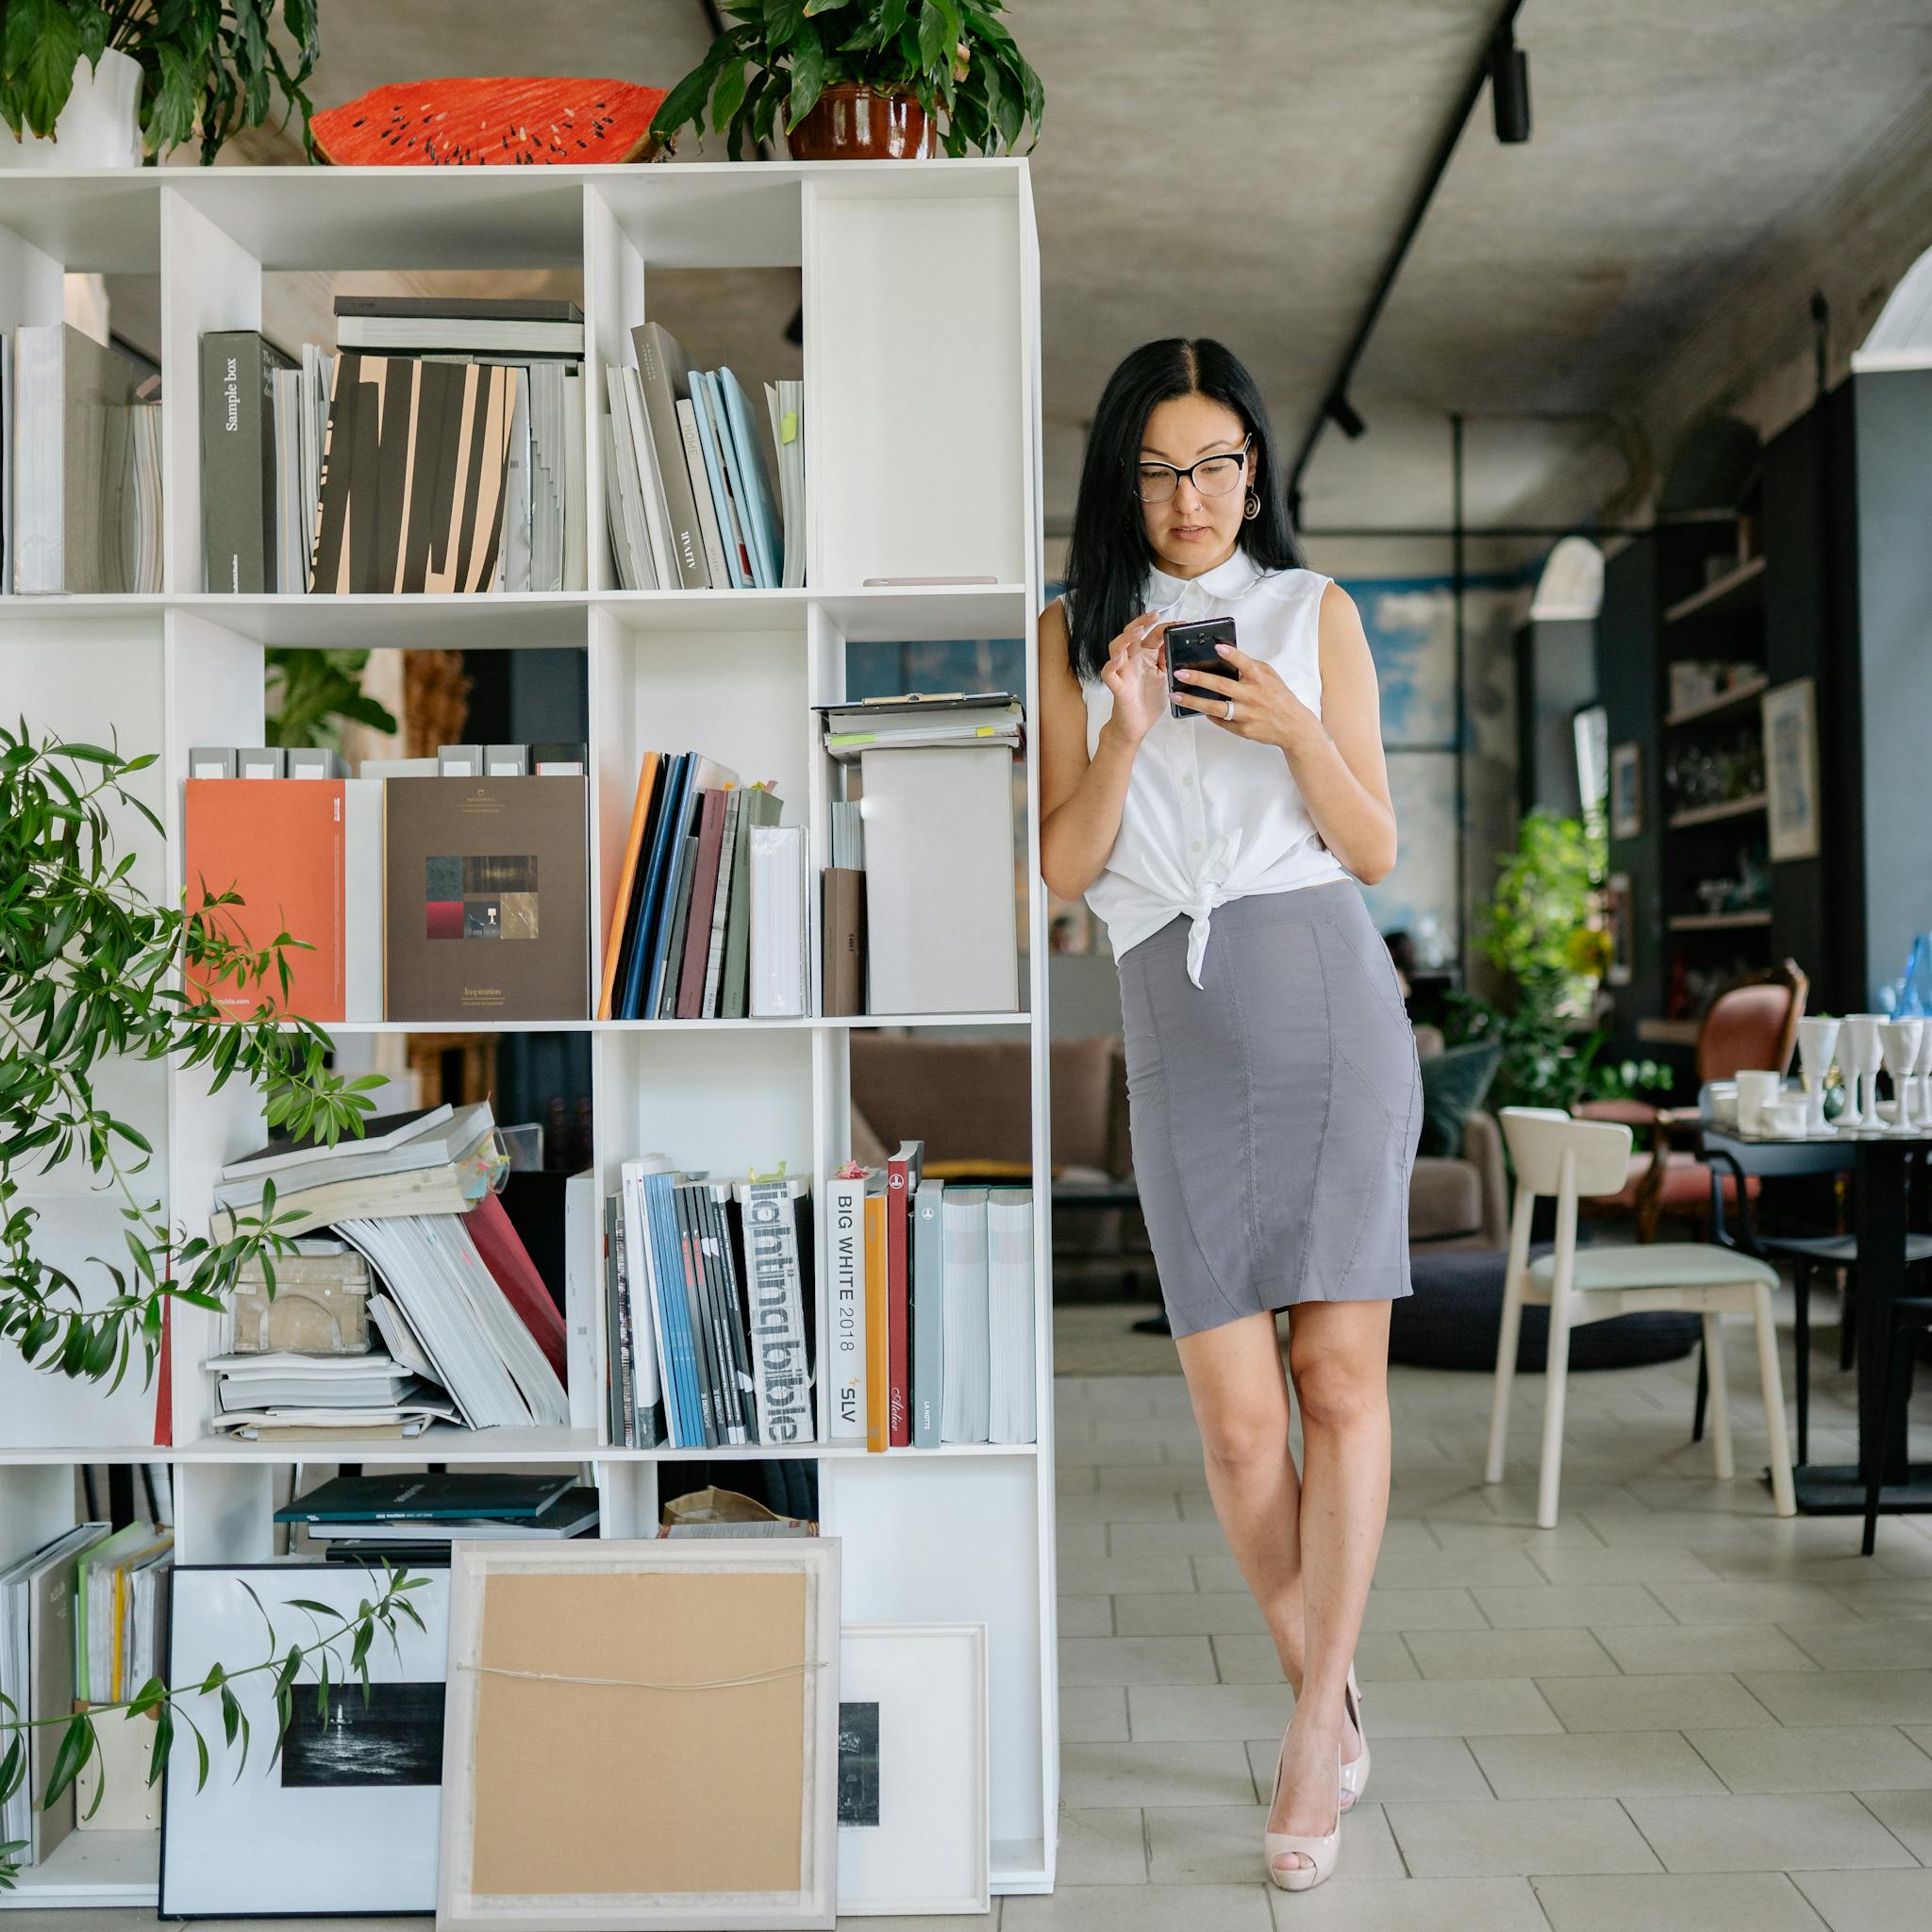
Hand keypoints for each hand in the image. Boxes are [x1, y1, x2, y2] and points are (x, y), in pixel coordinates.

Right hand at [1099, 610, 1170, 746]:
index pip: (1152, 635)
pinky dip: (1111, 666)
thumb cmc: (1148, 701)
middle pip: (1132, 635)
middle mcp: (1132, 661)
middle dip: (1141, 623)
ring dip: (1126, 638)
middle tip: (1154, 615)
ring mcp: (1123, 673)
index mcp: (1146, 657)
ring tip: (1137, 632)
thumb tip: (1178, 641)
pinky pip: (1108, 674)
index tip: (1180, 624)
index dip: (1164, 627)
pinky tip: (1118, 661)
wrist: (1136, 726)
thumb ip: (1168, 659)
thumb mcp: (1165, 676)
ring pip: (1117, 649)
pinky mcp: (1117, 687)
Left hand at [1171, 641, 1321, 753]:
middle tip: (1179, 673)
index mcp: (1259, 679)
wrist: (1292, 726)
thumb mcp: (1269, 676)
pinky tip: (1194, 708)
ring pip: (1215, 708)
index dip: (1232, 654)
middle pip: (1222, 686)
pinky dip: (1207, 714)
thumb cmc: (1278, 697)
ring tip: (1175, 696)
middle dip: (1198, 679)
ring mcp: (1246, 714)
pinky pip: (1220, 720)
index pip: (1245, 664)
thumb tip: (1226, 657)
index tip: (1217, 646)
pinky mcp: (1242, 729)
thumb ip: (1249, 668)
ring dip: (1193, 701)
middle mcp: (1252, 696)